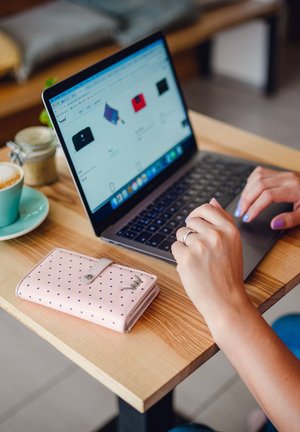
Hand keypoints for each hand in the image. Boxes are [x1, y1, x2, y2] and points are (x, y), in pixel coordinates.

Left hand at [171, 198, 248, 324]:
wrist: (226, 301)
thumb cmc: (229, 274)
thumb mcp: (233, 244)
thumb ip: (223, 220)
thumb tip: (212, 200)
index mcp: (229, 230)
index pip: (207, 208)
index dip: (197, 213)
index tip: (195, 221)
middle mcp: (215, 235)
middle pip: (191, 221)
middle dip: (191, 232)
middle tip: (200, 250)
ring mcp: (200, 245)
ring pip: (181, 234)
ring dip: (185, 245)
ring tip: (198, 260)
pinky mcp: (186, 257)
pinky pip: (175, 247)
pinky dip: (180, 256)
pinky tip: (192, 267)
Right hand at [234, 167, 299, 228]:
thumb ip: (290, 220)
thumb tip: (273, 224)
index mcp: (294, 189)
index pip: (267, 196)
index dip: (255, 208)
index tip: (247, 218)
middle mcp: (286, 178)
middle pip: (259, 185)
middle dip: (246, 200)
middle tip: (239, 213)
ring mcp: (282, 174)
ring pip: (257, 177)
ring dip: (246, 190)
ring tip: (241, 204)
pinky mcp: (280, 173)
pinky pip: (260, 172)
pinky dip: (251, 181)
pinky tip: (248, 191)